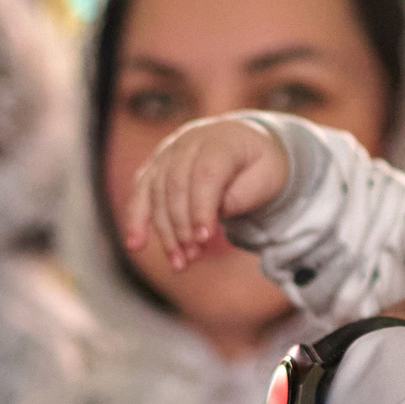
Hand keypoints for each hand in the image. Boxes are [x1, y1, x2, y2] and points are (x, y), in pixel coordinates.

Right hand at [124, 115, 290, 271]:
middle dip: (182, 226)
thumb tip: (219, 210)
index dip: (202, 207)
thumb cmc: (259, 164)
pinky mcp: (155, 168)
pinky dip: (136, 220)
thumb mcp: (269, 175)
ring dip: (164, 231)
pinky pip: (141, 194)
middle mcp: (188, 142)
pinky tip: (135, 245)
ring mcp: (167, 153)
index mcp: (220, 141)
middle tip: (194, 256)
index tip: (204, 239)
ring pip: (156, 193)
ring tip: (179, 262)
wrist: (244, 143)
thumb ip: (246, 192)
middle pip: (176, 185)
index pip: (205, 173)